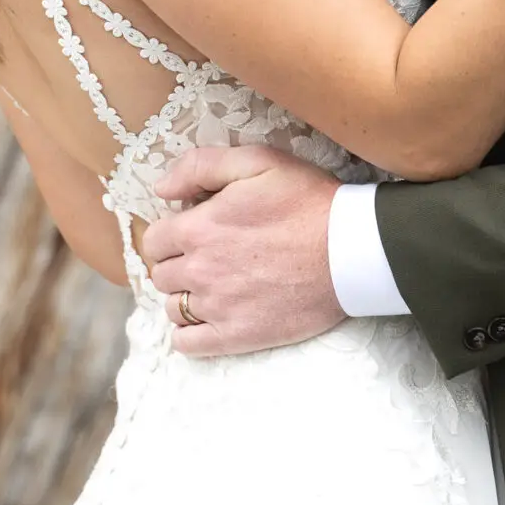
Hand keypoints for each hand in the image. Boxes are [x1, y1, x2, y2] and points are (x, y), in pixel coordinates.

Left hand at [142, 147, 345, 356]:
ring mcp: (218, 307)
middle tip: (208, 255)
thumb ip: (200, 166)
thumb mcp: (257, 161)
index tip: (193, 230)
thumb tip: (161, 189)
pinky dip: (189, 332)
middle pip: (162, 274)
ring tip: (214, 284)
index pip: (154, 239)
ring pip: (173, 308)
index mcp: (199, 228)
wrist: (350, 250)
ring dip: (185, 296)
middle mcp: (200, 270)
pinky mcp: (238, 336)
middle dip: (178, 263)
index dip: (171, 233)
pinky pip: (187, 344)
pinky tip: (209, 316)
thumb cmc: (306, 200)